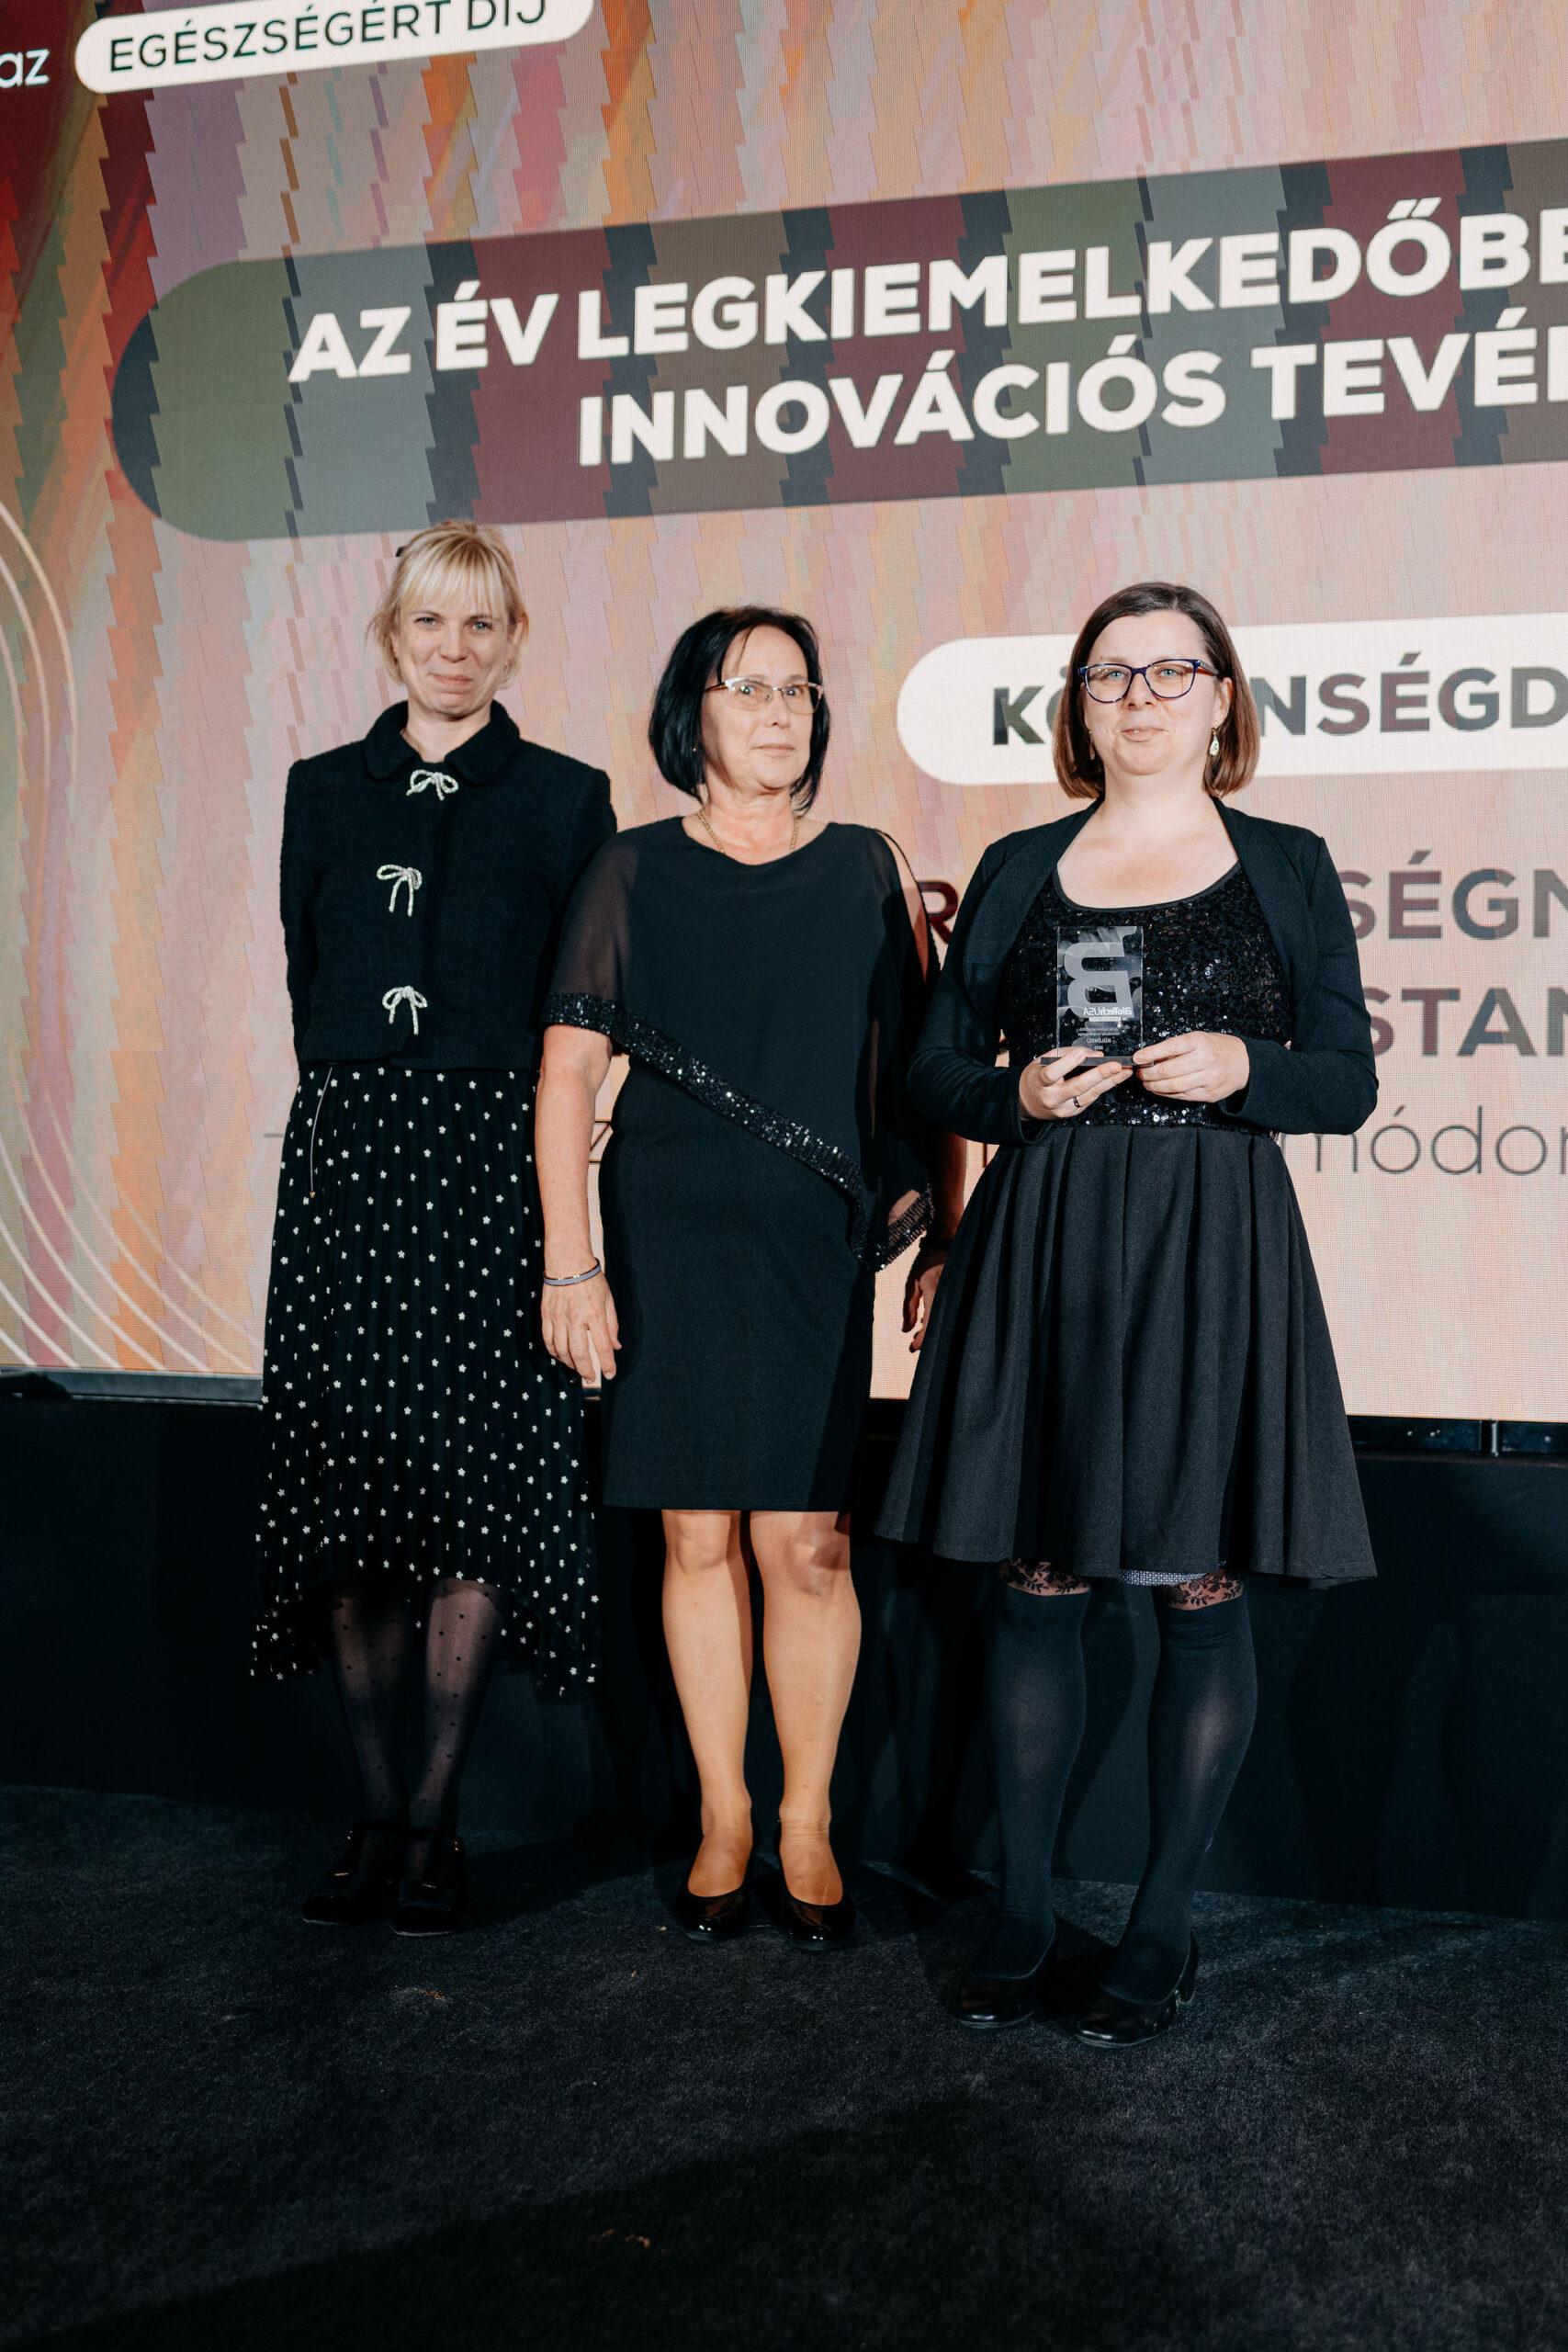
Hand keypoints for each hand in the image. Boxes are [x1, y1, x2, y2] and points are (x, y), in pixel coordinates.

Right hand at [540, 1268, 620, 1385]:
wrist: (567, 1261)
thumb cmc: (591, 1279)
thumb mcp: (608, 1300)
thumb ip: (612, 1325)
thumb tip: (616, 1345)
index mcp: (595, 1314)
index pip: (602, 1346)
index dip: (607, 1364)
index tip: (610, 1375)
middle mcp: (576, 1319)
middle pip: (579, 1353)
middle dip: (586, 1370)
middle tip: (590, 1378)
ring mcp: (559, 1318)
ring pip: (561, 1350)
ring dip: (570, 1363)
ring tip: (577, 1368)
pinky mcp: (546, 1315)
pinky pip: (548, 1340)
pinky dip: (554, 1352)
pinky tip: (560, 1356)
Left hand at [902, 1240, 948, 1352]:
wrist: (945, 1244)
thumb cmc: (926, 1262)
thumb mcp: (912, 1283)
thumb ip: (908, 1307)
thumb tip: (905, 1331)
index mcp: (936, 1295)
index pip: (929, 1325)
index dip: (921, 1340)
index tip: (911, 1349)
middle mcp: (949, 1298)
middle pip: (939, 1328)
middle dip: (927, 1340)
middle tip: (914, 1344)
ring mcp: (957, 1298)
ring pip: (946, 1323)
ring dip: (933, 1331)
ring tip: (918, 1334)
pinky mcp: (959, 1297)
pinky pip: (950, 1315)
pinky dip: (939, 1321)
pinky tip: (928, 1323)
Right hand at [1017, 1046, 1132, 1123]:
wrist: (1027, 1104)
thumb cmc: (1036, 1080)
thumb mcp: (1042, 1062)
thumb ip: (1064, 1055)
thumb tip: (1091, 1054)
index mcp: (1040, 1082)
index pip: (1053, 1073)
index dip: (1068, 1063)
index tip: (1082, 1054)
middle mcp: (1052, 1098)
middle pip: (1078, 1086)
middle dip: (1099, 1074)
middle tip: (1116, 1065)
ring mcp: (1063, 1108)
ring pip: (1089, 1094)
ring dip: (1109, 1082)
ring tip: (1123, 1071)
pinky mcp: (1073, 1112)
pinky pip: (1090, 1098)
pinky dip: (1102, 1087)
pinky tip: (1113, 1079)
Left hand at [1133, 1032, 1249, 1103]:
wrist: (1243, 1062)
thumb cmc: (1217, 1048)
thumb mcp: (1199, 1039)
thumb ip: (1177, 1047)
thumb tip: (1150, 1056)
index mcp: (1200, 1042)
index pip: (1170, 1047)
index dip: (1150, 1053)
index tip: (1137, 1057)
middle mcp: (1205, 1059)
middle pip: (1168, 1070)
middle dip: (1148, 1073)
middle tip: (1140, 1072)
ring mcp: (1208, 1078)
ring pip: (1173, 1086)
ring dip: (1154, 1086)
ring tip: (1147, 1082)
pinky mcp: (1209, 1093)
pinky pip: (1181, 1096)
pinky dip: (1166, 1093)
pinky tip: (1159, 1089)